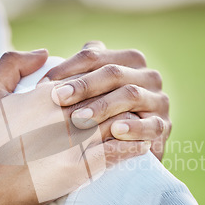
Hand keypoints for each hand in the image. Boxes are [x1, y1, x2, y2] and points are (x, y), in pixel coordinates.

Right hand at [0, 50, 149, 204]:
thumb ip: (11, 64)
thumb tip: (43, 52)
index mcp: (47, 95)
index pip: (88, 78)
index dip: (107, 79)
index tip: (122, 80)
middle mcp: (63, 114)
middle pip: (107, 99)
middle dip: (127, 98)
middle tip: (145, 99)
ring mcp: (72, 142)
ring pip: (116, 124)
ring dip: (136, 122)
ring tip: (150, 122)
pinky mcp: (77, 169)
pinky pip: (114, 155)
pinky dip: (132, 149)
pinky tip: (143, 147)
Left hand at [41, 41, 170, 159]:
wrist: (119, 150)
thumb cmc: (93, 117)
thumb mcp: (82, 92)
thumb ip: (68, 72)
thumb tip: (41, 55)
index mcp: (126, 60)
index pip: (94, 56)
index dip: (67, 68)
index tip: (42, 85)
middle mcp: (146, 76)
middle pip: (114, 72)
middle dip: (84, 85)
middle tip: (57, 100)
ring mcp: (157, 100)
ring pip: (131, 95)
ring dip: (104, 106)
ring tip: (79, 119)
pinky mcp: (163, 127)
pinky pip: (152, 125)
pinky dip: (134, 128)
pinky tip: (116, 132)